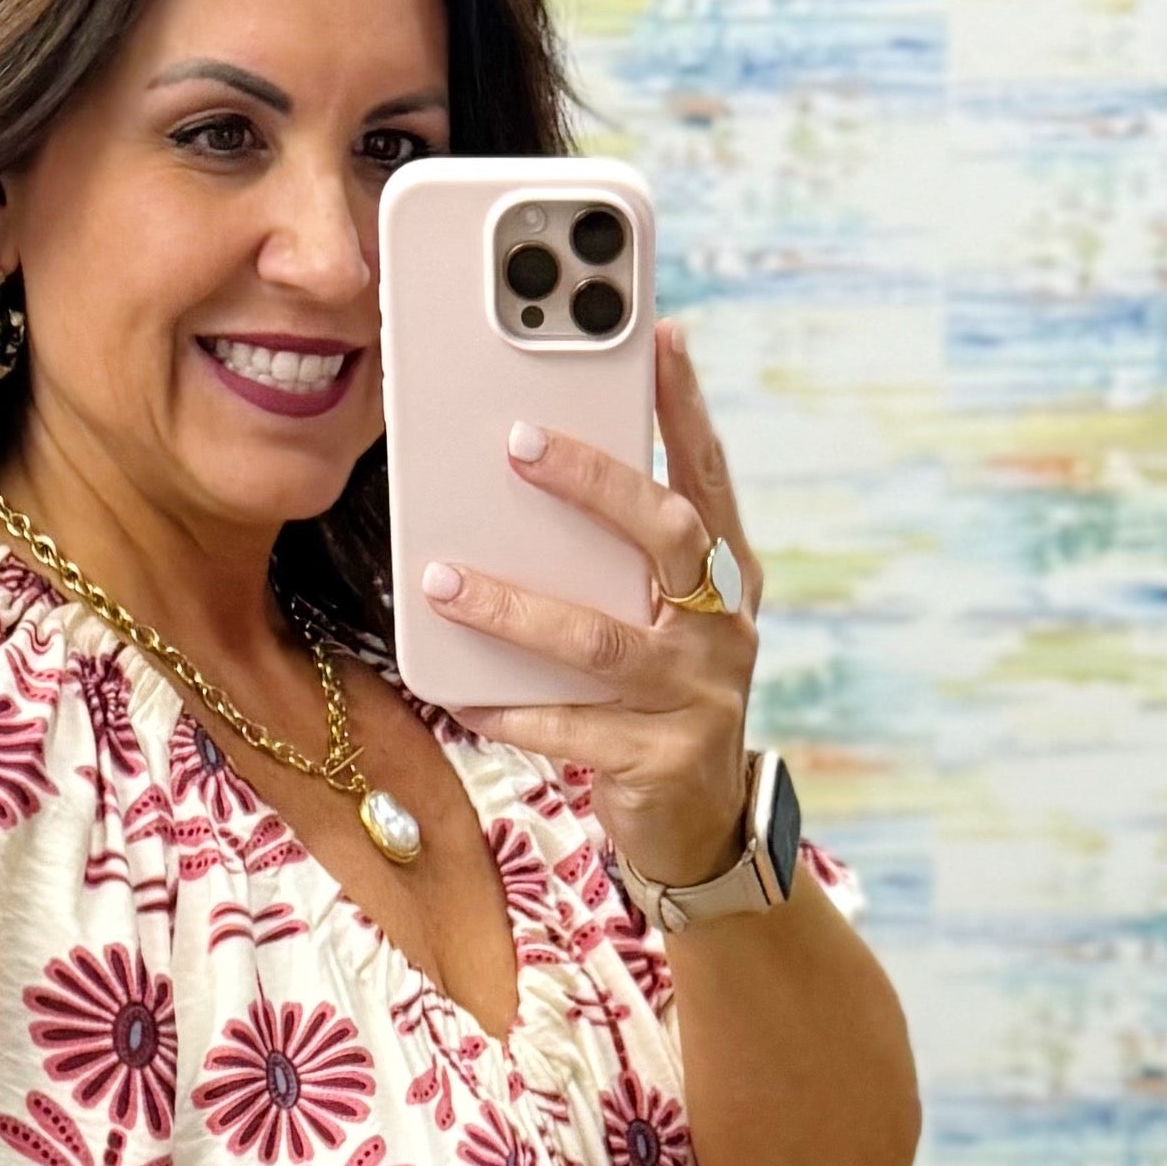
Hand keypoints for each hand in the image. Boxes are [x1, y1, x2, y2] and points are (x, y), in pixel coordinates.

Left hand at [415, 317, 759, 885]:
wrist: (699, 829)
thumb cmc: (657, 703)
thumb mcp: (652, 622)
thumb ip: (615, 562)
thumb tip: (523, 477)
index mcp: (726, 580)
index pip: (708, 476)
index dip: (688, 407)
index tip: (661, 336)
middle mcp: (722, 628)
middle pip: (667, 534)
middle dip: (593, 481)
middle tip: (515, 440)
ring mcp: (698, 696)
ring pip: (600, 638)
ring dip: (513, 606)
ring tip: (440, 580)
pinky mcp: (661, 762)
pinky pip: (571, 728)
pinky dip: (508, 710)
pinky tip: (456, 692)